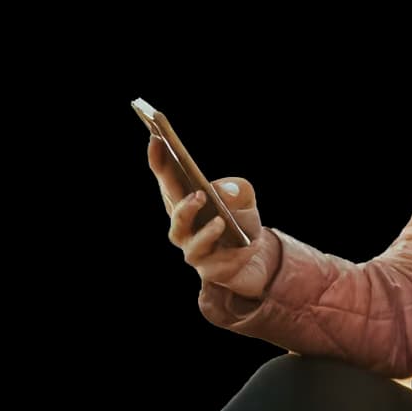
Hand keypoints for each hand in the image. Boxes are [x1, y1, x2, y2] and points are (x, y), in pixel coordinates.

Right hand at [152, 135, 270, 296]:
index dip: (159, 161)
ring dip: (206, 234)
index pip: (166, 181)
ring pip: (193, 246)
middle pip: (176, 217)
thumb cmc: (240, 221)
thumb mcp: (245, 198)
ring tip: (221, 222)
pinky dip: (237, 255)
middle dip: (185, 206)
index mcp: (185, 204)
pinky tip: (251, 245)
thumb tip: (225, 193)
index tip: (156, 138)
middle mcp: (183, 229)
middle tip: (199, 195)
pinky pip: (222, 266)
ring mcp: (196, 253)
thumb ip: (237, 189)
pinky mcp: (213, 272)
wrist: (255, 259)